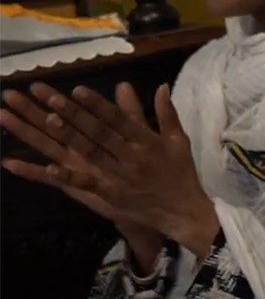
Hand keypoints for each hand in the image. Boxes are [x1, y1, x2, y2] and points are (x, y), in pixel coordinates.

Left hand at [3, 82, 217, 256]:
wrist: (184, 212)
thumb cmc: (180, 174)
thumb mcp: (179, 141)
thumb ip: (167, 114)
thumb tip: (161, 86)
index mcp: (147, 141)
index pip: (119, 119)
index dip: (97, 104)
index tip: (77, 89)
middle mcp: (132, 156)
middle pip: (99, 132)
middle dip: (75, 114)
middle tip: (51, 98)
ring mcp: (121, 176)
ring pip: (91, 153)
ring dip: (69, 137)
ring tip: (47, 120)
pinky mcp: (113, 195)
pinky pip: (88, 184)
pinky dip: (70, 176)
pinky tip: (49, 167)